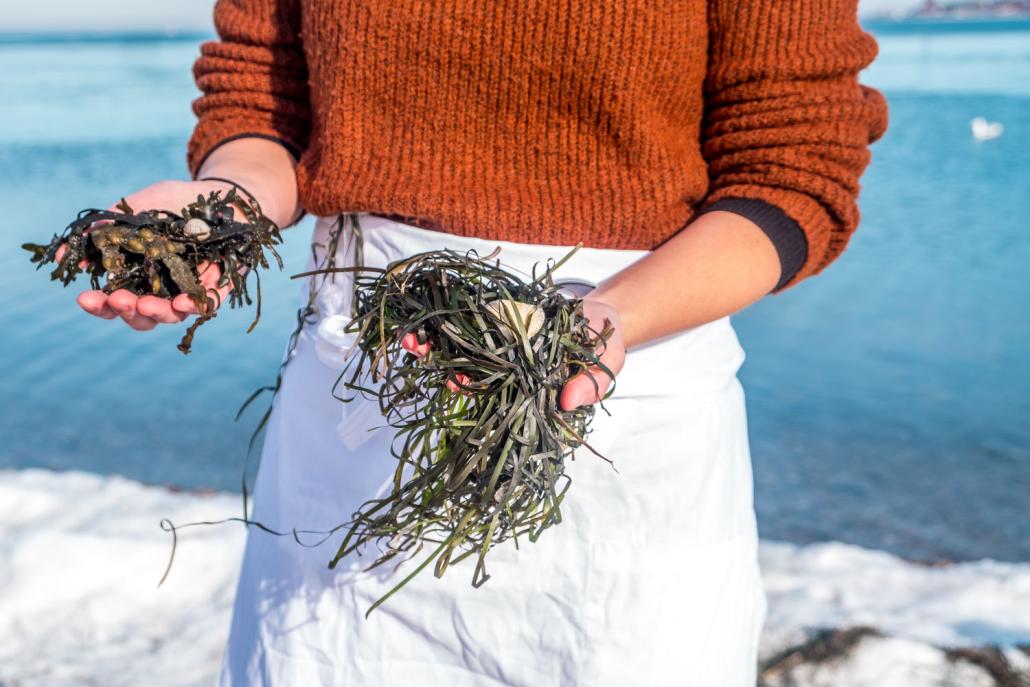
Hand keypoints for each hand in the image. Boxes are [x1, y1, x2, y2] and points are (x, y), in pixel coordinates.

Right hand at [68, 180, 235, 330]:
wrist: (223, 196)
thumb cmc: (176, 203)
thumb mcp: (137, 208)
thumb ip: (104, 229)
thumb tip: (60, 255)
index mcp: (140, 277)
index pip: (114, 303)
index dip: (99, 306)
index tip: (84, 298)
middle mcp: (163, 291)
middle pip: (141, 316)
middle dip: (126, 311)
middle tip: (119, 300)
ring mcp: (190, 292)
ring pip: (171, 315)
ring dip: (156, 312)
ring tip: (147, 304)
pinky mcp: (220, 289)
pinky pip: (206, 305)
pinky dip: (194, 306)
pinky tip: (183, 301)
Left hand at [397, 296, 625, 409]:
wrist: (601, 314)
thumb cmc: (604, 344)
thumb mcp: (607, 363)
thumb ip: (592, 383)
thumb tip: (568, 402)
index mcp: (527, 387)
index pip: (493, 393)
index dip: (470, 388)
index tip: (451, 382)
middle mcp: (507, 370)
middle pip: (467, 370)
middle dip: (437, 361)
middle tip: (414, 351)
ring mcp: (501, 344)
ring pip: (461, 346)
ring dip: (434, 341)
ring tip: (407, 334)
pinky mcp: (499, 317)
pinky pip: (471, 317)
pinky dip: (448, 313)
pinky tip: (425, 307)